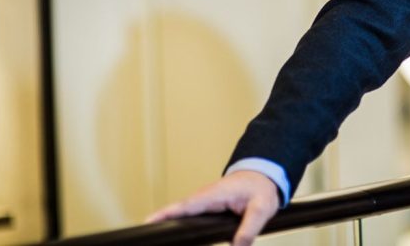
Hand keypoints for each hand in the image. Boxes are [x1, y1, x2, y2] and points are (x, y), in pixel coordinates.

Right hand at [146, 170, 279, 245]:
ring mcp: (204, 202)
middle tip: (145, 230)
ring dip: (168, 221)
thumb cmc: (261, 187)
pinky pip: (189, 215)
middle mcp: (205, 197)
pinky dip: (178, 221)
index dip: (168, 213)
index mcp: (216, 194)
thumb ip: (250, 228)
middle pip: (178, 210)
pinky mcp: (206, 207)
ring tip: (153, 232)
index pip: (187, 205)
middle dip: (160, 220)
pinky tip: (174, 233)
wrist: (264, 175)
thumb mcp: (261, 208)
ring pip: (182, 213)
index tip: (149, 221)